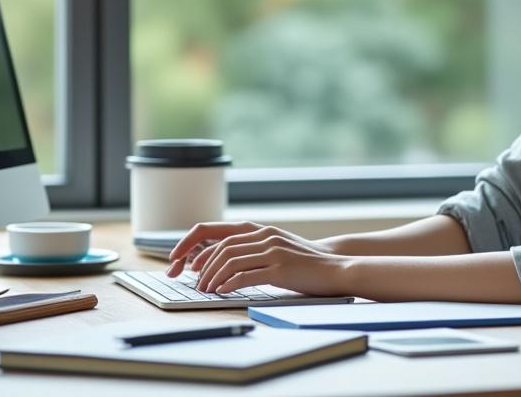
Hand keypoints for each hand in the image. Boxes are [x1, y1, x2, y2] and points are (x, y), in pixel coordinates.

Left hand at [164, 221, 351, 295]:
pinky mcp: (280, 269)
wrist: (335, 268)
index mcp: (261, 230)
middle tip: (194, 282)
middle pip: (222, 248)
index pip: (219, 234)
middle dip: (202, 266)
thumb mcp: (277, 249)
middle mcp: (265, 236)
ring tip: (205, 290)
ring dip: (212, 276)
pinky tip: (222, 291)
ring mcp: (272, 251)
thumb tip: (223, 264)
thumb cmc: (304, 264)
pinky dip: (229, 284)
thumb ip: (253, 250)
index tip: (185, 262)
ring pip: (230, 261)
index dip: (197, 247)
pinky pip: (246, 275)